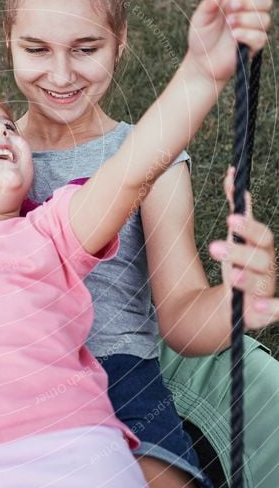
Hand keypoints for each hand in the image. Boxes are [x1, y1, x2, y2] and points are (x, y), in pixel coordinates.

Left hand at [187, 0, 271, 83]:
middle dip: (250, 2)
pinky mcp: (253, 46)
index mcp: (238, 2)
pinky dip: (248, 35)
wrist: (200, 61)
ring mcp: (253, 30)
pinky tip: (235, 36)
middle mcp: (249, 14)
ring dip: (247, 19)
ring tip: (229, 24)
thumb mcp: (200, 19)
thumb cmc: (201, 37)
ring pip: (265, 19)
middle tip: (232, 8)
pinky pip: (261, 37)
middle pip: (266, 1)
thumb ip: (207, 5)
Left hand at [209, 167, 278, 329]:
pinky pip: (276, 312)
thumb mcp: (235, 238)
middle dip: (240, 252)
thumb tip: (231, 174)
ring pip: (262, 283)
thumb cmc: (240, 264)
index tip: (230, 218)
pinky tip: (260, 307)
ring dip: (247, 278)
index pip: (261, 235)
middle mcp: (268, 268)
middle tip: (215, 248)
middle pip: (261, 258)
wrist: (238, 303)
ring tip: (230, 275)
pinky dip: (272, 310)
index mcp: (262, 249)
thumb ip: (236, 210)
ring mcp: (267, 291)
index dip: (248, 227)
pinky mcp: (265, 313)